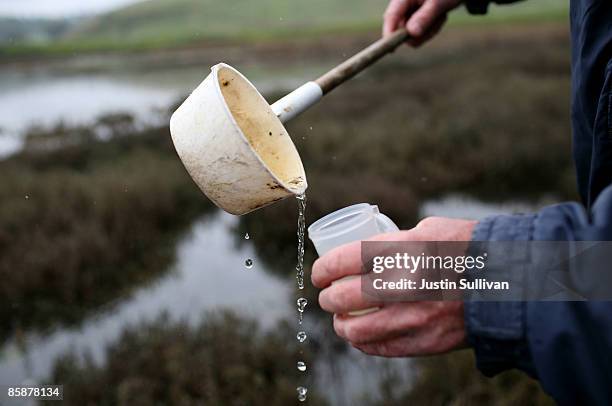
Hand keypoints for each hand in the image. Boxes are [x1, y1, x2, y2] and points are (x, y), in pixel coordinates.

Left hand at [311, 216, 476, 356]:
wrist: (510, 281)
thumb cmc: (467, 248)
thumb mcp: (429, 230)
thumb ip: (394, 242)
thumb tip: (363, 255)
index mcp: (404, 250)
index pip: (344, 261)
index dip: (323, 269)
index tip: (319, 274)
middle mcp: (406, 285)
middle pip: (345, 297)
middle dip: (328, 299)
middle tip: (328, 296)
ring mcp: (416, 317)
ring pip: (358, 330)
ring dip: (342, 326)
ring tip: (341, 320)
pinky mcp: (427, 341)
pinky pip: (382, 348)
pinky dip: (364, 344)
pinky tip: (361, 337)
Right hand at [383, 0, 462, 46]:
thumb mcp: (437, 3)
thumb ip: (424, 17)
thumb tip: (411, 33)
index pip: (391, 16)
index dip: (389, 33)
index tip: (391, 49)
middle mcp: (402, 6)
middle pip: (400, 30)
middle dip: (419, 33)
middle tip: (438, 21)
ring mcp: (408, 14)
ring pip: (411, 36)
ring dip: (428, 31)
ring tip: (441, 16)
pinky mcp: (414, 21)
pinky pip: (419, 35)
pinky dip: (431, 30)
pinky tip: (439, 17)